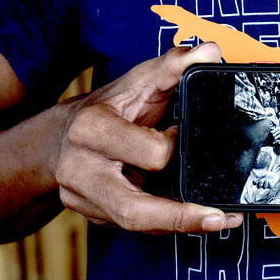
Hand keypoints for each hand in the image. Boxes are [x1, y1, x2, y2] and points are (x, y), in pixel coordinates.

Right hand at [54, 42, 243, 233]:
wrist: (60, 137)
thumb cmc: (108, 107)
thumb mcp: (137, 81)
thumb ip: (174, 65)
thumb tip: (210, 51)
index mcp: (91, 129)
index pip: (146, 152)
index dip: (171, 146)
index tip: (178, 132)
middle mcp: (80, 170)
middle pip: (132, 209)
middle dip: (180, 217)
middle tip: (219, 218)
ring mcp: (83, 199)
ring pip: (134, 225)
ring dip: (179, 226)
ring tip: (218, 222)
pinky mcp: (93, 216)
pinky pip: (133, 228)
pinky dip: (165, 225)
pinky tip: (193, 220)